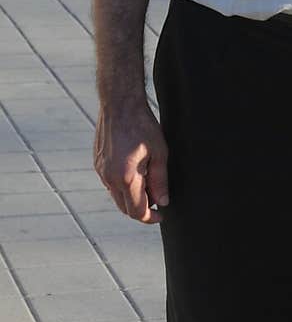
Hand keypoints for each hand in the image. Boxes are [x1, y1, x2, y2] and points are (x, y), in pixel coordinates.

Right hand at [93, 98, 168, 223]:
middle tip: (157, 201)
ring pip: (116, 196)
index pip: (136, 211)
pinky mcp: (97, 163)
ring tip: (148, 182)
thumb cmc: (142, 125)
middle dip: (141, 209)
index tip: (161, 215)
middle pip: (124, 208)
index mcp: (126, 177)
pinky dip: (122, 186)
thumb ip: (160, 180)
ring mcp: (100, 170)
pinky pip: (110, 183)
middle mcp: (109, 177)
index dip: (150, 218)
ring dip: (131, 197)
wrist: (119, 104)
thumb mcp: (160, 152)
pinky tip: (135, 171)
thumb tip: (162, 202)